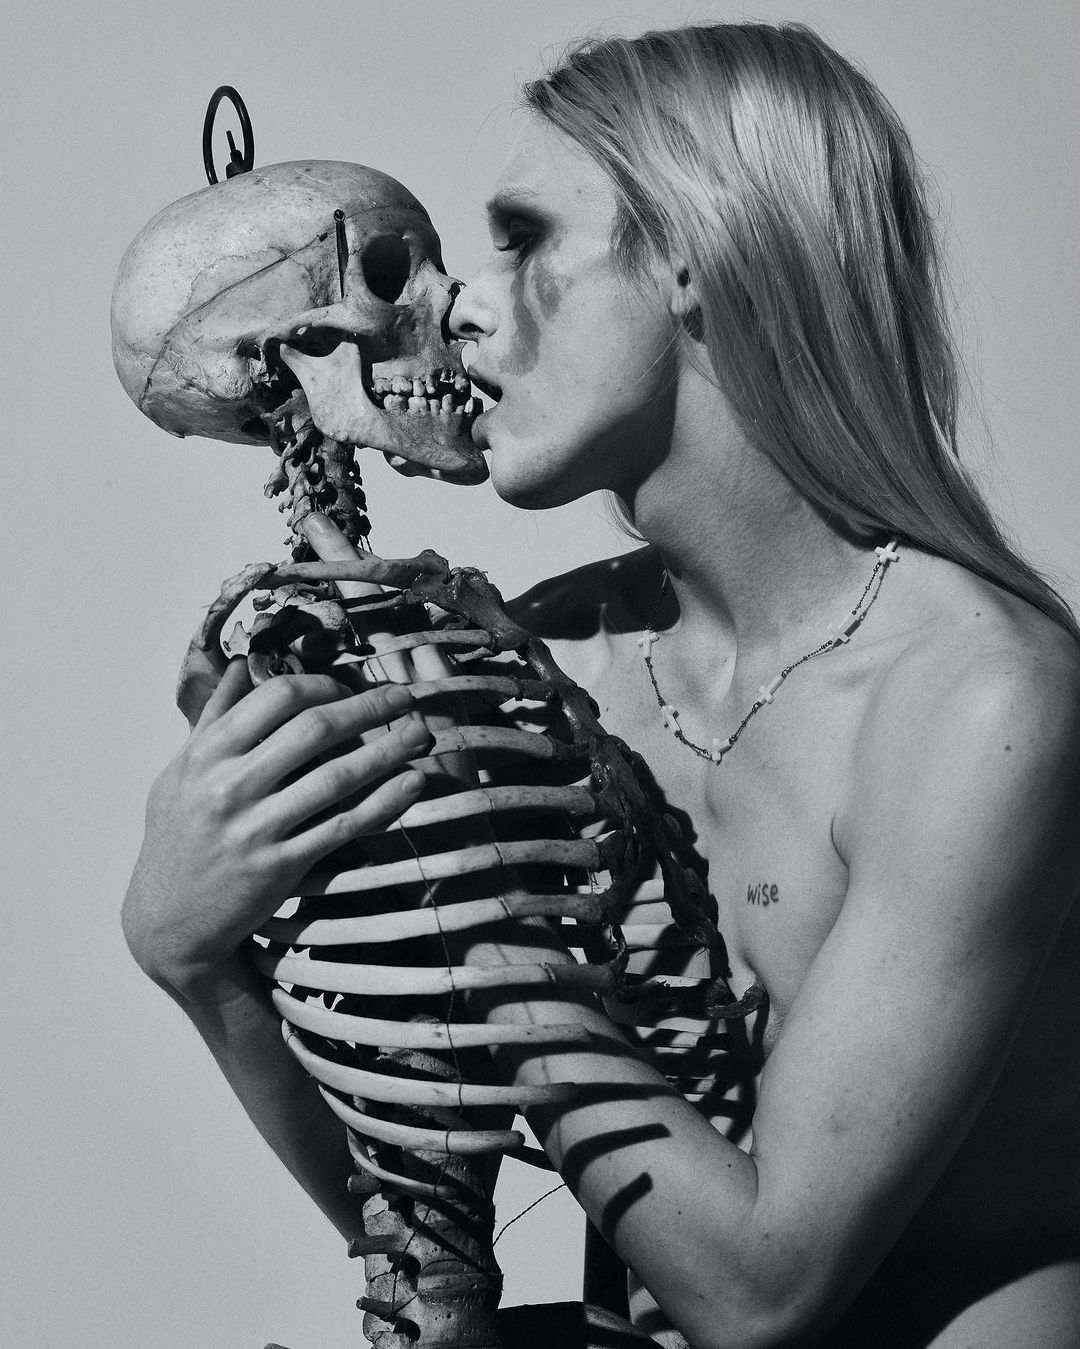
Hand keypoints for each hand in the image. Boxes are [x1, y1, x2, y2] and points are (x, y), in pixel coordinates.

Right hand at [122, 659, 429, 993]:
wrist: (166, 921)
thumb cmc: (177, 838)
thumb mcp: (180, 772)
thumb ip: (214, 717)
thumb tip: (245, 664)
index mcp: (205, 754)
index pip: (276, 698)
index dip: (323, 685)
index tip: (350, 687)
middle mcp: (228, 786)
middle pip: (313, 729)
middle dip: (368, 708)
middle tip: (405, 697)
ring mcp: (254, 828)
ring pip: (335, 777)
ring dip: (387, 751)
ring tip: (422, 734)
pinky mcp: (278, 867)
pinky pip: (342, 826)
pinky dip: (383, 803)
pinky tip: (411, 784)